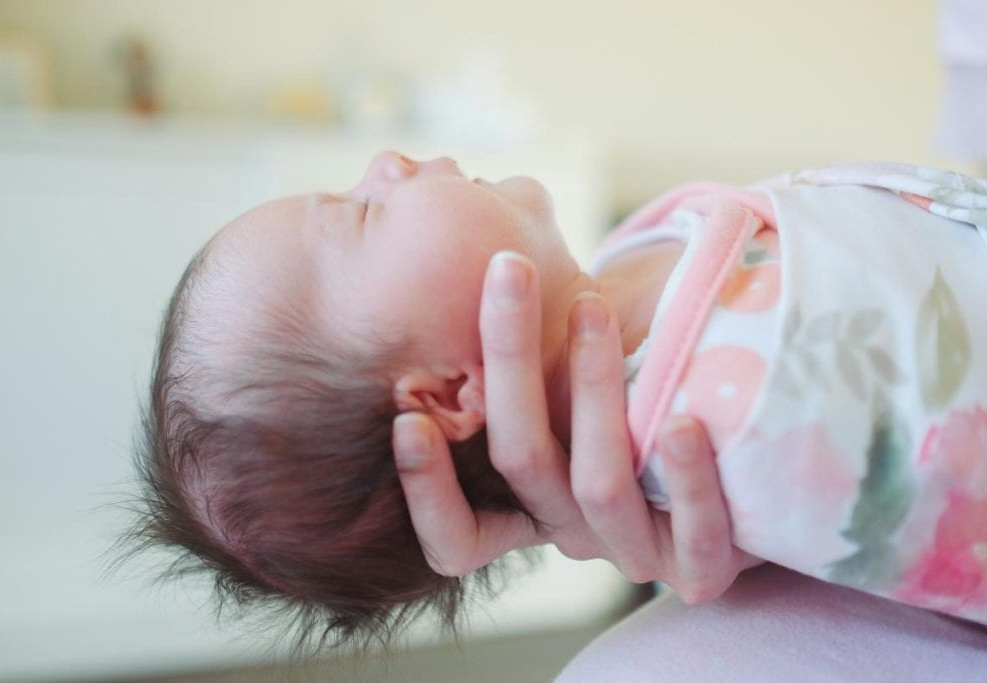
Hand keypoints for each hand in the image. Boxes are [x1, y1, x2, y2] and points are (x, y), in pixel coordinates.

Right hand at [393, 252, 759, 602]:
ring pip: (598, 484)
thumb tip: (486, 263)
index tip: (409, 417)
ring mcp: (634, 550)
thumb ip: (527, 357)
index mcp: (528, 506)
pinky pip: (695, 537)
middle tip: (508, 270)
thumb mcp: (569, 383)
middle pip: (519, 463)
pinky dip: (687, 477)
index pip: (458, 537)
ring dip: (591, 389)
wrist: (732, 461)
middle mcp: (570, 531)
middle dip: (508, 359)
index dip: (427, 489)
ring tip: (591, 310)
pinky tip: (685, 420)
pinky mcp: (700, 567)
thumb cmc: (632, 399)